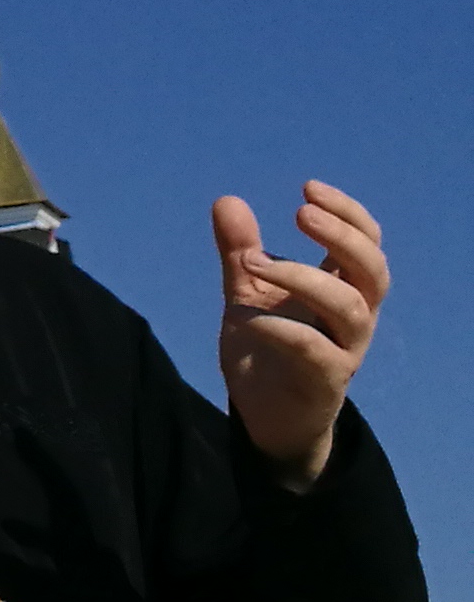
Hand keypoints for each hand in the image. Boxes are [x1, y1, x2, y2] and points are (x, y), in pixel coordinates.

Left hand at [216, 182, 383, 488]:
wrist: (265, 414)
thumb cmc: (267, 347)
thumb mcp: (248, 293)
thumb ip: (240, 252)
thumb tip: (227, 200)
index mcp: (343, 289)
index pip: (367, 241)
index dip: (347, 213)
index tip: (308, 188)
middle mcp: (355, 316)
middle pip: (373, 269)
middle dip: (343, 236)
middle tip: (301, 212)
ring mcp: (346, 350)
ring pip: (351, 308)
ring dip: (304, 277)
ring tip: (254, 263)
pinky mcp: (325, 381)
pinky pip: (313, 350)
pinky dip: (279, 328)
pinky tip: (243, 316)